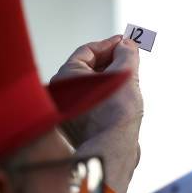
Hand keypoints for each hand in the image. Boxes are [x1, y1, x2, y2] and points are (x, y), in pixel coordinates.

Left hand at [51, 35, 142, 192]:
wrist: (113, 150)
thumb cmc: (116, 113)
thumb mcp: (125, 74)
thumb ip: (126, 53)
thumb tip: (127, 44)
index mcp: (65, 77)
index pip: (88, 51)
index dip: (110, 44)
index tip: (126, 42)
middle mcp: (61, 94)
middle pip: (89, 68)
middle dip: (111, 61)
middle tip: (130, 57)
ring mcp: (68, 111)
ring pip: (92, 86)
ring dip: (111, 78)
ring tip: (130, 77)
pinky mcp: (77, 125)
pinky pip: (92, 101)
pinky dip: (106, 94)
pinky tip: (122, 96)